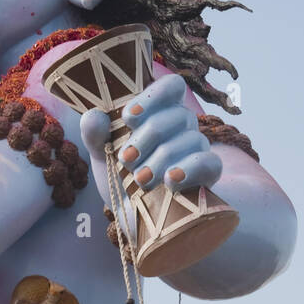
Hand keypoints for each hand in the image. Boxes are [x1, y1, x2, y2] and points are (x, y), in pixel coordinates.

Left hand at [80, 73, 221, 203]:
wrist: (137, 217)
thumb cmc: (122, 179)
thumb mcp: (103, 157)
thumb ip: (95, 136)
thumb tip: (94, 117)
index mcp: (160, 112)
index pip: (172, 86)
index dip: (152, 97)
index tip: (128, 118)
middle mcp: (183, 125)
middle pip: (177, 114)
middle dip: (147, 137)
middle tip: (126, 160)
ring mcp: (197, 147)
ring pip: (190, 139)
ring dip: (161, 159)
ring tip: (140, 180)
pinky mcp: (208, 172)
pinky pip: (208, 162)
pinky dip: (189, 169)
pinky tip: (170, 181)